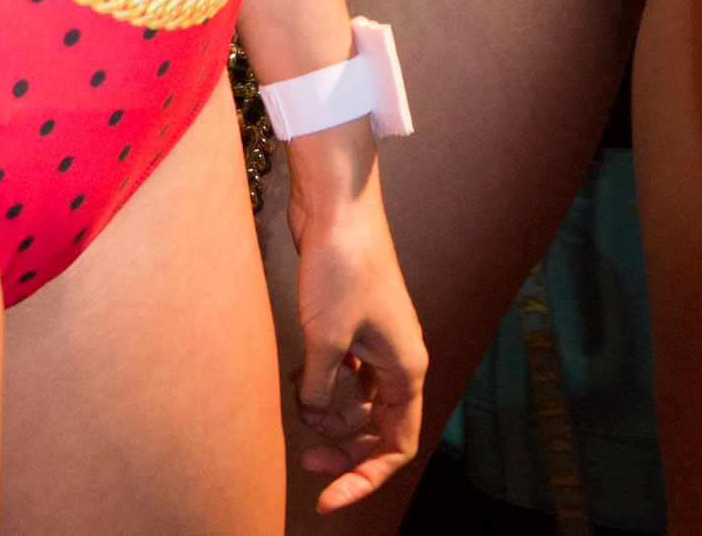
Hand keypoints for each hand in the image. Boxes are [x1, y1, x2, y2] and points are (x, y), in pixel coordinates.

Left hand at [286, 120, 426, 510]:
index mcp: (406, 368)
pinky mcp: (355, 320)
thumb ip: (318, 390)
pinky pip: (345, 372)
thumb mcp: (325, 339)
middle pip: (377, 428)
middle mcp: (398, 357)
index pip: (396, 445)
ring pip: (358, 400)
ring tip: (296, 403)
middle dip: (344, 448)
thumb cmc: (342, 265)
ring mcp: (377, 338)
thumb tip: (310, 412)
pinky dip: (323, 382)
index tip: (328, 497)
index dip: (364, 478)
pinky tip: (296, 378)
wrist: (337, 204)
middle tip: (306, 461)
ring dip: (329, 412)